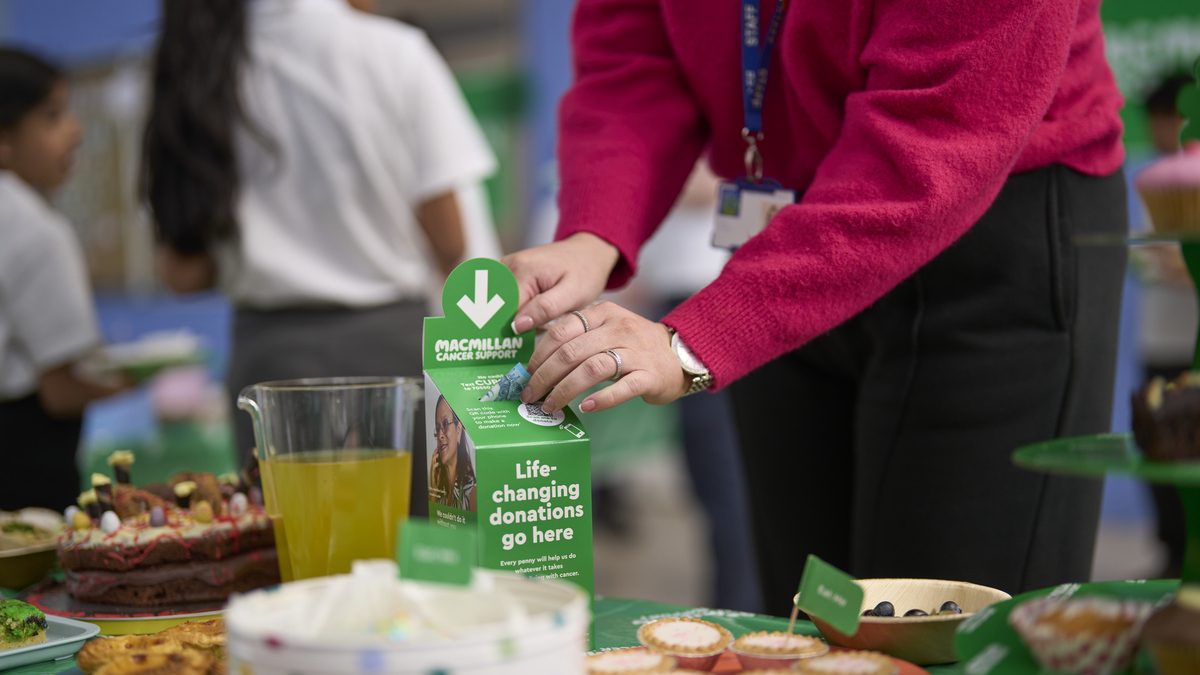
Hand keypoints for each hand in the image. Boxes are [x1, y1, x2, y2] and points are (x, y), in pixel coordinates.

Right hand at [502, 233, 620, 332]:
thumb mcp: (573, 293)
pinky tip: (529, 317)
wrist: (589, 251)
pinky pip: (506, 295)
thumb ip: (545, 308)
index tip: (513, 347)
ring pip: (499, 301)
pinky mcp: (511, 271)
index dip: (508, 330)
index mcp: (524, 269)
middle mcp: (510, 264)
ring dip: (510, 317)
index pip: (505, 308)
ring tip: (528, 328)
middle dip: (507, 325)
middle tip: (523, 340)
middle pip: (498, 304)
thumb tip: (517, 326)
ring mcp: (508, 266)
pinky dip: (514, 309)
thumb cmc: (585, 272)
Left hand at [520, 301, 688, 413]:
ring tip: (550, 405)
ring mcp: (636, 351)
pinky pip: (622, 388)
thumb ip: (577, 338)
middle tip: (530, 395)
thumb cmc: (634, 346)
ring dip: (565, 390)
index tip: (526, 374)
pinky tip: (586, 408)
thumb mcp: (606, 329)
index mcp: (603, 313)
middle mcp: (619, 328)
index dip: (539, 355)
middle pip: (572, 351)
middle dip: (544, 376)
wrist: (680, 355)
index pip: (561, 330)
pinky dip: (601, 399)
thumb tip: (536, 362)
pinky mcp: (650, 375)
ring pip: (592, 369)